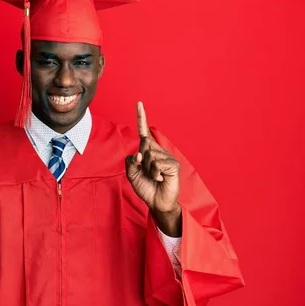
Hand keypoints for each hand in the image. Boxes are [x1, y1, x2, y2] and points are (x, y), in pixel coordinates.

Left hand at [126, 102, 181, 234]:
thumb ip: (130, 161)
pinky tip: (160, 178)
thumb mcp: (132, 174)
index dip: (141, 118)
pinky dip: (155, 173)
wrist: (157, 202)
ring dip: (147, 169)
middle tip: (147, 173)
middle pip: (143, 145)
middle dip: (140, 161)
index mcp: (148, 151)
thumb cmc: (146, 187)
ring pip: (149, 155)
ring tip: (154, 177)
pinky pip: (157, 163)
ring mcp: (167, 157)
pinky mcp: (174, 164)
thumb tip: (138, 154)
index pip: (144, 132)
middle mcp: (158, 151)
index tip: (139, 103)